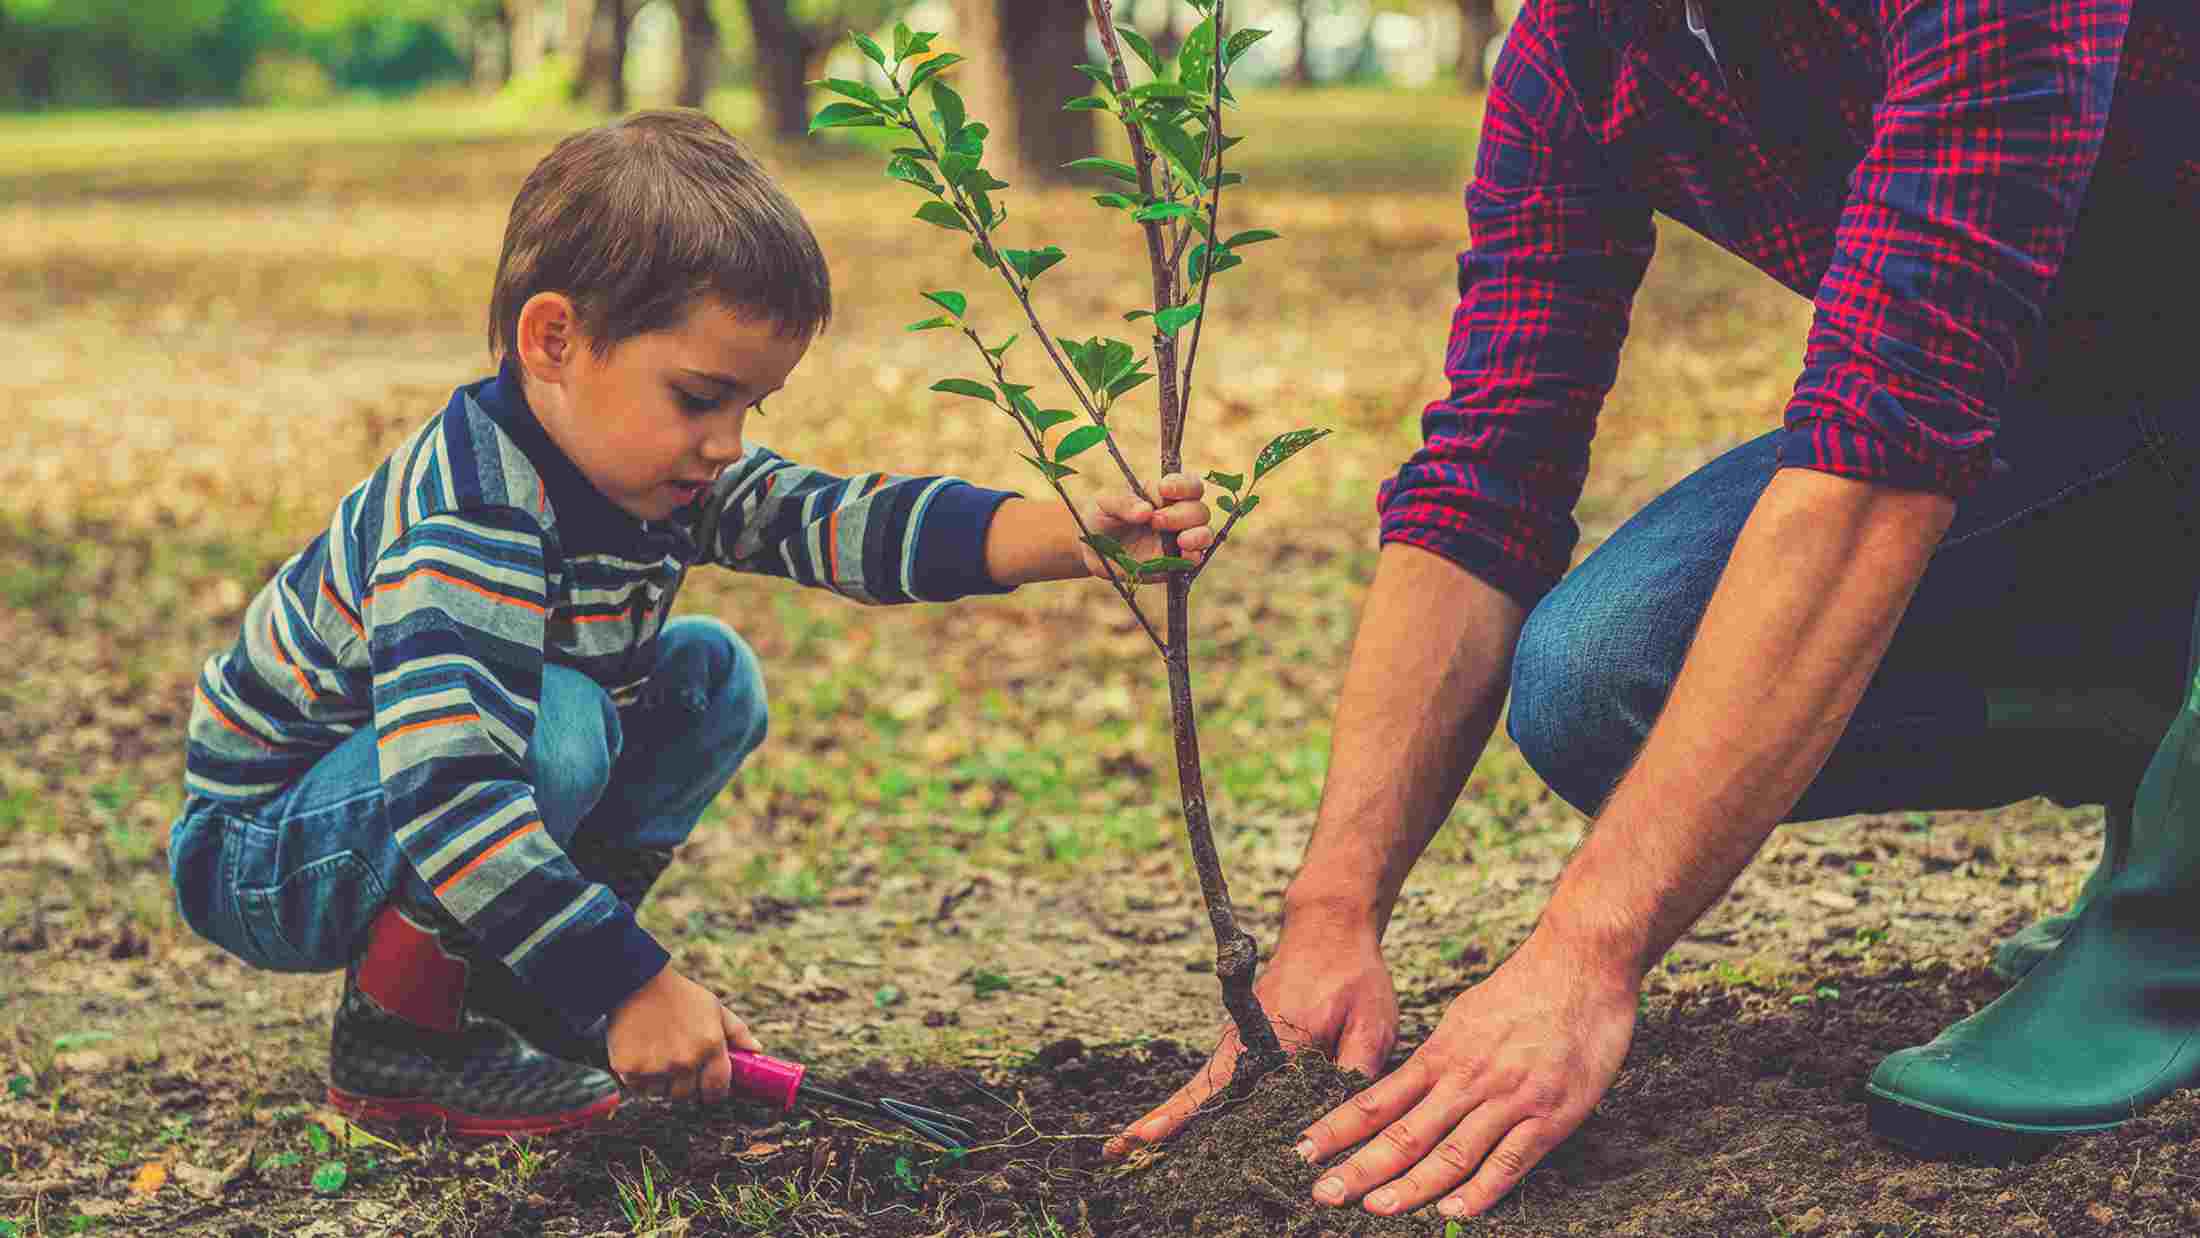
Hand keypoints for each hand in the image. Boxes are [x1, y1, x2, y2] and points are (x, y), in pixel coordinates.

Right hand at [605, 967, 761, 1101]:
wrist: (636, 982)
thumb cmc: (679, 995)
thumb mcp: (714, 1007)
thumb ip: (737, 1031)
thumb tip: (757, 1050)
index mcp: (710, 1046)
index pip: (717, 1088)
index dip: (713, 1092)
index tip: (708, 1089)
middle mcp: (685, 1060)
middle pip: (686, 1095)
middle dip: (684, 1085)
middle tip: (677, 1066)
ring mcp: (656, 1067)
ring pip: (661, 1094)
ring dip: (660, 1083)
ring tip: (657, 1057)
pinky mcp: (629, 1069)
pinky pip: (638, 1088)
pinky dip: (639, 1078)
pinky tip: (640, 1054)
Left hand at [1078, 473, 1213, 579]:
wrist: (1091, 549)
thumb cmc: (1100, 517)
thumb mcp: (1103, 503)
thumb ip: (1122, 503)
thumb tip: (1146, 511)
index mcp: (1163, 494)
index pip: (1188, 485)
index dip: (1183, 486)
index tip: (1165, 490)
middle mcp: (1176, 515)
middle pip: (1199, 510)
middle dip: (1182, 515)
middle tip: (1155, 522)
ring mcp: (1178, 540)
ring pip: (1204, 533)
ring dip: (1198, 535)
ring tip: (1181, 541)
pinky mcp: (1174, 563)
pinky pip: (1194, 560)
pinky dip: (1194, 557)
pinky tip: (1184, 556)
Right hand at [1107, 910, 1397, 1155]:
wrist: (1331, 927)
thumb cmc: (1353, 975)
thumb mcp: (1372, 1026)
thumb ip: (1355, 1075)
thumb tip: (1340, 1128)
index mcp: (1272, 1038)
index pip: (1222, 1087)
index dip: (1184, 1115)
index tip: (1146, 1136)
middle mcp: (1245, 1039)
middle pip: (1198, 1090)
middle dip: (1160, 1121)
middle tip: (1116, 1151)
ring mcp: (1240, 1039)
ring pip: (1204, 1086)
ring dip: (1174, 1114)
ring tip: (1132, 1147)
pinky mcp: (1246, 1040)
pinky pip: (1217, 1078)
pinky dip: (1196, 1102)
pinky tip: (1184, 1128)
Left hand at [1296, 931, 1639, 1220]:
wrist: (1582, 963)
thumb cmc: (1524, 988)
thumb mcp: (1466, 1016)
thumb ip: (1439, 1056)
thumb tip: (1408, 1083)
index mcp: (1442, 1054)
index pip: (1378, 1099)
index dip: (1339, 1128)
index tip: (1305, 1150)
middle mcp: (1467, 1078)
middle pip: (1404, 1132)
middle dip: (1360, 1167)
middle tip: (1323, 1192)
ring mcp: (1507, 1098)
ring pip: (1450, 1152)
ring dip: (1411, 1186)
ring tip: (1376, 1209)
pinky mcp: (1549, 1115)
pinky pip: (1509, 1161)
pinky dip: (1480, 1191)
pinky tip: (1454, 1212)